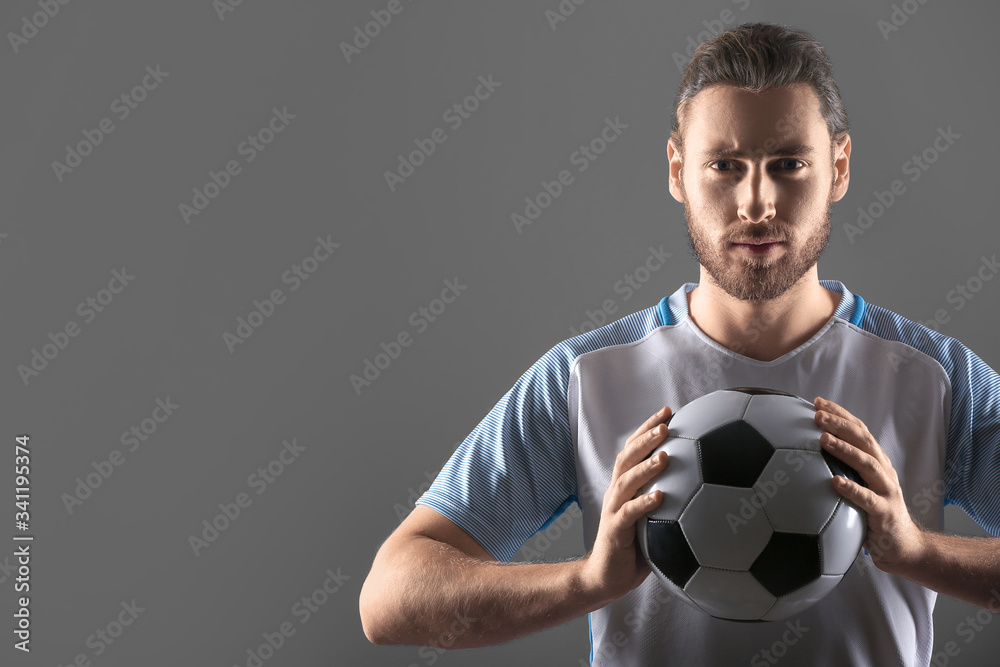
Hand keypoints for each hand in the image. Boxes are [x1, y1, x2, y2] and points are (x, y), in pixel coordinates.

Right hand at [580, 405, 670, 604]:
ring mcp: (614, 510)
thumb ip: (673, 502)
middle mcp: (617, 493)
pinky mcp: (615, 531)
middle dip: (646, 437)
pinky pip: (628, 514)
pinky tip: (659, 496)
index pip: (634, 449)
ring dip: (645, 466)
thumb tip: (712, 489)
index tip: (668, 411)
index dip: (647, 428)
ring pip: (626, 481)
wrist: (606, 577)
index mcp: (626, 486)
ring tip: (663, 454)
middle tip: (666, 423)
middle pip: (627, 457)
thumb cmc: (636, 548)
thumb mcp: (656, 520)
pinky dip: (643, 503)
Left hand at [813, 396, 926, 573]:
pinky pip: (867, 499)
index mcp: (877, 462)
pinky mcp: (885, 513)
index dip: (841, 415)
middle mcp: (884, 471)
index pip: (859, 431)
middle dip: (841, 424)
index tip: (817, 402)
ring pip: (867, 464)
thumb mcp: (861, 486)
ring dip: (845, 450)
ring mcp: (887, 491)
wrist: (903, 546)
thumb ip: (843, 469)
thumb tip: (806, 454)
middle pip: (864, 440)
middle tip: (817, 414)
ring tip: (824, 439)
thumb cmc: (875, 513)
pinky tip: (834, 482)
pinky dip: (851, 489)